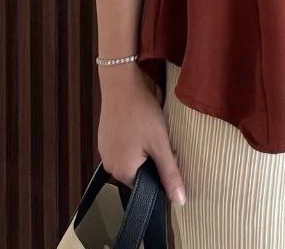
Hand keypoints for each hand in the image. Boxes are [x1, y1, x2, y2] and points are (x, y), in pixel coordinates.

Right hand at [97, 66, 186, 205]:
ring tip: (150, 130)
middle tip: (161, 139)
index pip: (146, 186)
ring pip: (131, 160)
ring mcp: (105, 151)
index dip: (161, 171)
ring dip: (143, 150)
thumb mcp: (160, 143)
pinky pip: (122, 148)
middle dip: (152, 160)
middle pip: (138, 173)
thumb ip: (169, 173)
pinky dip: (133, 142)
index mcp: (123, 172)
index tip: (168, 153)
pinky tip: (140, 125)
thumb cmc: (141, 113)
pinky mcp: (105, 139)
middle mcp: (110, 166)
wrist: (120, 84)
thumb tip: (179, 201)